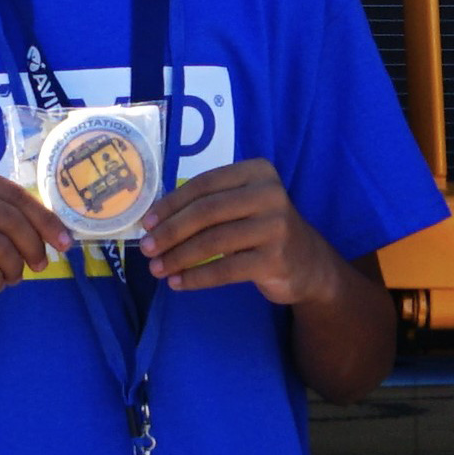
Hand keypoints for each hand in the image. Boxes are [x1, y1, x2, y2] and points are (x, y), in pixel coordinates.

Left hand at [140, 160, 343, 303]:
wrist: (307, 263)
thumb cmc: (262, 228)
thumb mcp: (242, 204)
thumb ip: (210, 203)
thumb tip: (155, 219)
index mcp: (257, 171)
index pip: (205, 184)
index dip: (171, 203)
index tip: (146, 222)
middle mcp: (269, 193)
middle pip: (207, 211)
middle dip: (171, 231)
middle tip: (147, 249)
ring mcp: (274, 226)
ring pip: (213, 241)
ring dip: (179, 257)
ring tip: (158, 269)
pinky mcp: (274, 258)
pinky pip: (226, 270)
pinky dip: (197, 278)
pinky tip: (179, 283)